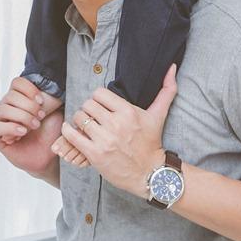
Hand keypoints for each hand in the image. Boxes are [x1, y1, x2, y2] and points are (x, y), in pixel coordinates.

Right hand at [0, 77, 86, 176]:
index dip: (29, 89)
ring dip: (22, 116)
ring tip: (35, 125)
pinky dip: (11, 128)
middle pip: (10, 96)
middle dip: (28, 105)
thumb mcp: (54, 110)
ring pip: (3, 109)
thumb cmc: (50, 132)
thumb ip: (50, 96)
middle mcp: (6, 106)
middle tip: (41, 116)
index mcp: (19, 97)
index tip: (42, 101)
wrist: (48, 155)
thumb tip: (53, 81)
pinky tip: (23, 132)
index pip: (17, 83)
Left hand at [56, 64, 177, 196]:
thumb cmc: (152, 142)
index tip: (101, 106)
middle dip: (88, 109)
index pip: (99, 93)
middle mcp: (116, 123)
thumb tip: (172, 67)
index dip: (98, 98)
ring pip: (80, 118)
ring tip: (86, 126)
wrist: (149, 173)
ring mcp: (105, 139)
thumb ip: (167, 90)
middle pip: (88, 104)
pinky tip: (72, 131)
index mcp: (128, 111)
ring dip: (80, 121)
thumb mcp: (159, 115)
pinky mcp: (95, 154)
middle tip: (93, 117)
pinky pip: (73, 135)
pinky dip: (69, 131)